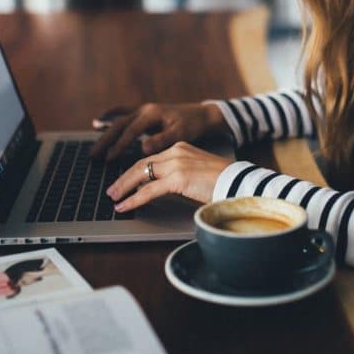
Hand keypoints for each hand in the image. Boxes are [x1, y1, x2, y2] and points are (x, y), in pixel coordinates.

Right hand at [91, 102, 227, 160]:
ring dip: (105, 132)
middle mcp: (144, 109)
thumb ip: (163, 140)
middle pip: (119, 125)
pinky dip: (110, 117)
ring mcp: (143, 110)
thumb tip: (144, 149)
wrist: (201, 115)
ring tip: (93, 146)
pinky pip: (123, 114)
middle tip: (94, 155)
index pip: (131, 131)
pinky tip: (99, 122)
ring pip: (118, 120)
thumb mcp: (181, 133)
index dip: (120, 145)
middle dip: (106, 140)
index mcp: (152, 114)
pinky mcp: (144, 114)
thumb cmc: (192, 125)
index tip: (109, 158)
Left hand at [107, 142, 233, 211]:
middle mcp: (176, 152)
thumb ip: (180, 175)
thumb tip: (162, 188)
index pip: (150, 158)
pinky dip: (134, 199)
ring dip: (124, 188)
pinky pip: (149, 190)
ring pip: (141, 174)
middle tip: (112, 190)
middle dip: (123, 178)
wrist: (240, 182)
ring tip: (114, 199)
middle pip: (141, 164)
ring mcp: (177, 163)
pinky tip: (125, 206)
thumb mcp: (197, 173)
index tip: (124, 180)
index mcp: (181, 148)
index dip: (134, 170)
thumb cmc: (224, 181)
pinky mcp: (178, 178)